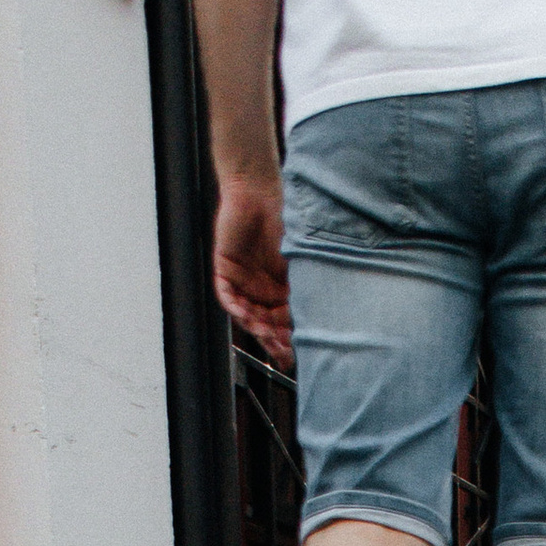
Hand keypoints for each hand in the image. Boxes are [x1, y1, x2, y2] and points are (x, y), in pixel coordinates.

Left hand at [212, 167, 290, 364]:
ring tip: (265, 334)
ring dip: (255, 327)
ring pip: (247, 314)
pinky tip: (244, 314)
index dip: (289, 339)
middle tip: (281, 352)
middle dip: (272, 339)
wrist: (258, 192)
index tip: (295, 353)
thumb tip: (319, 320)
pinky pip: (227, 296)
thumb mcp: (300, 262)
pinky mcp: (226, 269)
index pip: (285, 322)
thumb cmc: (285, 221)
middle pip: (266, 323)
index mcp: (283, 289)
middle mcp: (263, 289)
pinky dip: (234, 307)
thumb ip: (304, 288)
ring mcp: (243, 281)